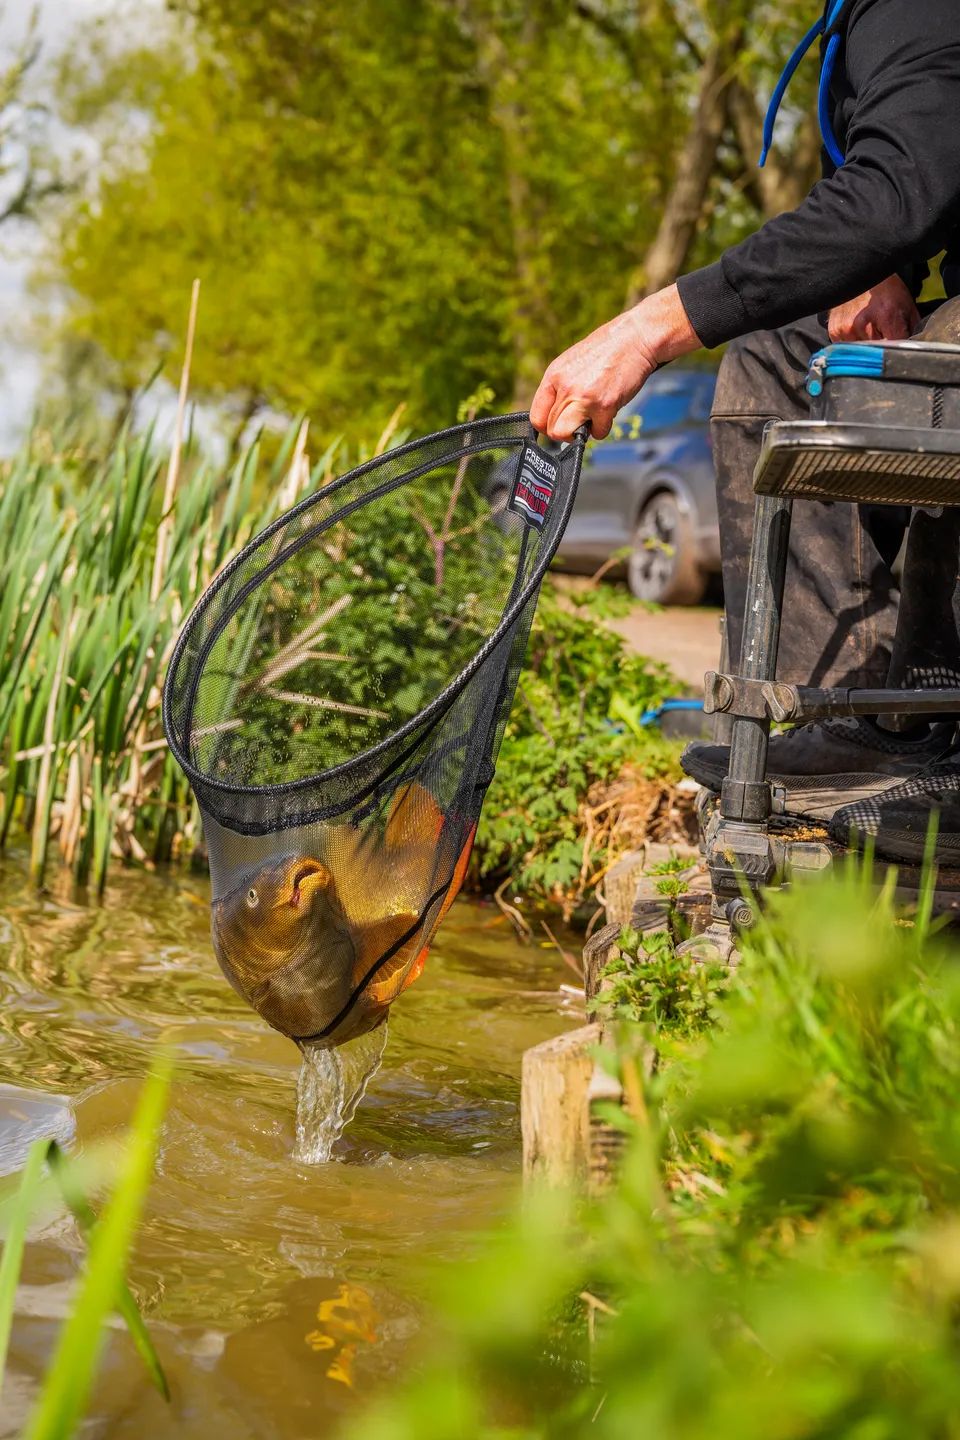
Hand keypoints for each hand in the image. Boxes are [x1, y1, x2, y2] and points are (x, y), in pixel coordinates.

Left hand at [530, 284, 700, 440]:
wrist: (635, 338)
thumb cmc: (607, 351)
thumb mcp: (572, 364)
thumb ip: (560, 388)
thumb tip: (555, 416)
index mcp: (554, 376)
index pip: (536, 417)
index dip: (547, 427)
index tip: (559, 425)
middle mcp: (565, 387)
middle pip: (552, 430)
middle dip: (566, 432)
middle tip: (580, 422)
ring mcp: (583, 397)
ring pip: (566, 435)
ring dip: (580, 433)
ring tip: (593, 417)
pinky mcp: (604, 405)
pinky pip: (597, 433)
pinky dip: (604, 427)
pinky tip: (609, 409)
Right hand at [827, 274, 918, 342]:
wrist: (861, 273)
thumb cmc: (886, 290)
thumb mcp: (907, 306)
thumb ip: (911, 330)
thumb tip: (912, 349)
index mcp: (887, 317)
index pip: (895, 348)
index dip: (898, 348)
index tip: (898, 343)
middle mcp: (864, 325)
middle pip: (876, 351)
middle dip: (881, 345)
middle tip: (882, 330)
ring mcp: (847, 329)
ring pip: (860, 351)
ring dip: (866, 345)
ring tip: (868, 327)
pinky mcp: (835, 331)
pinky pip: (846, 347)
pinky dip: (853, 342)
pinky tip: (857, 328)